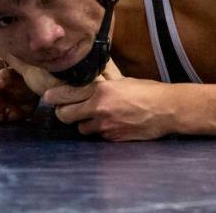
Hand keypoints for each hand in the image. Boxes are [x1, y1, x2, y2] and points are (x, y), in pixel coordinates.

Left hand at [43, 77, 174, 141]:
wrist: (167, 110)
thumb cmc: (148, 91)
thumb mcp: (123, 80)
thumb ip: (104, 81)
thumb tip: (91, 77)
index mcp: (100, 90)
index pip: (65, 95)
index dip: (53, 97)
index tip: (48, 96)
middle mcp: (98, 109)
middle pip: (65, 116)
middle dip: (65, 113)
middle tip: (70, 109)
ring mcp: (105, 126)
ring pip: (81, 129)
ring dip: (85, 123)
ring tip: (96, 117)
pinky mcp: (112, 138)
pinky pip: (98, 136)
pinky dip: (101, 131)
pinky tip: (112, 123)